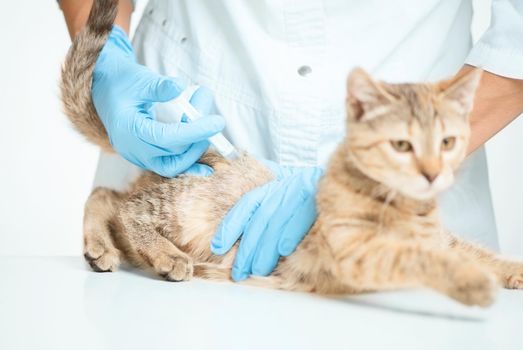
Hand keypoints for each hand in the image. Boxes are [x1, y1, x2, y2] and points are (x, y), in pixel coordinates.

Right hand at [92, 25, 224, 176]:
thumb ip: (159, 86)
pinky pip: (168, 167)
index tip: (217, 122)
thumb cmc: (123, 82)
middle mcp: (131, 148)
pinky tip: (207, 169)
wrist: (105, 90)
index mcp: (128, 128)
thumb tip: (180, 87)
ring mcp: (138, 156)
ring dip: (195, 150)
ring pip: (172, 165)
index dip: (195, 131)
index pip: (167, 137)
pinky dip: (188, 167)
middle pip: (173, 153)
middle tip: (211, 115)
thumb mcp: (140, 78)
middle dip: (199, 136)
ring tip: (207, 126)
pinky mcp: (145, 158)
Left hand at [211, 161, 322, 280]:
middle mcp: (283, 188)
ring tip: (258, 269)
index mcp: (273, 185)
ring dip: (265, 250)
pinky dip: (289, 234)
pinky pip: (299, 219)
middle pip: (259, 220)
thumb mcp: (289, 194)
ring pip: (275, 223)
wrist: (342, 183)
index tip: (218, 246)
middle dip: (246, 248)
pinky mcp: (317, 199)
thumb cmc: (313, 195)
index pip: (246, 205)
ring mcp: (300, 192)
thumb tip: (245, 234)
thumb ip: (268, 207)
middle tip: (239, 271)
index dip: (230, 226)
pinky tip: (283, 251)